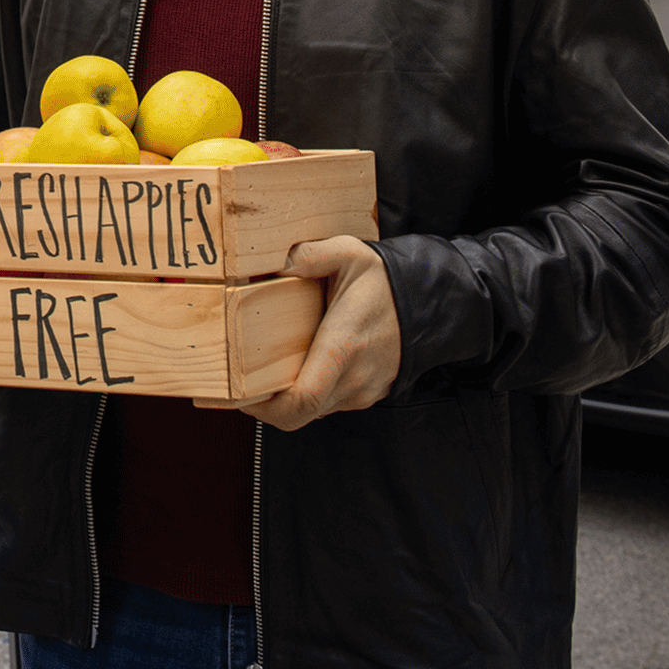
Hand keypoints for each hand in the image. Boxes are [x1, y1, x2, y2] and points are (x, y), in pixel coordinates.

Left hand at [203, 237, 400, 430]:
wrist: (431, 303)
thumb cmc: (387, 280)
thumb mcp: (351, 253)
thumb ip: (311, 254)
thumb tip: (277, 261)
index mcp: (343, 347)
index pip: (301, 399)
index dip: (264, 407)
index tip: (238, 393)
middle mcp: (352, 378)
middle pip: (298, 415)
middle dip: (264, 407)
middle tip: (237, 386)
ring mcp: (361, 391)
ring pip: (312, 412)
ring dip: (285, 400)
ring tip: (261, 373)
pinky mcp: (365, 394)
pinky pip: (328, 403)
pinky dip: (307, 394)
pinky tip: (295, 367)